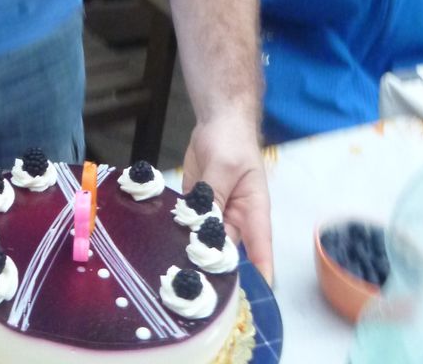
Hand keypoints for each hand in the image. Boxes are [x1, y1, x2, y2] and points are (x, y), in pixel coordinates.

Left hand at [182, 116, 272, 285]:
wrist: (217, 122)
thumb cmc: (232, 142)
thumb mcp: (225, 166)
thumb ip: (213, 194)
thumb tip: (203, 222)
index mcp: (253, 213)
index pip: (260, 251)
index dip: (257, 276)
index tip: (247, 300)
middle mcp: (235, 220)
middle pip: (227, 252)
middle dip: (214, 270)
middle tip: (195, 290)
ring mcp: (214, 214)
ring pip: (203, 242)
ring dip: (191, 253)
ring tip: (174, 273)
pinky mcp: (195, 207)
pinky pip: (187, 225)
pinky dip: (177, 234)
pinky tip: (162, 246)